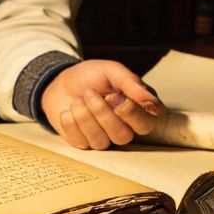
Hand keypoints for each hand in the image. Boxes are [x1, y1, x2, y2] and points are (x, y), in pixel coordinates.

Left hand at [41, 60, 163, 149]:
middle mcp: (124, 127)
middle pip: (124, 137)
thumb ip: (131, 83)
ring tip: (77, 100)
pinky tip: (69, 111)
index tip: (113, 94)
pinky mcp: (84, 143)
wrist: (61, 82)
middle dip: (103, 114)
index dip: (129, 112)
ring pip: (102, 142)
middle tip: (90, 93)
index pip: (146, 124)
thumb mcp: (111, 70)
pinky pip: (81, 143)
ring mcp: (104, 137)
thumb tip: (152, 102)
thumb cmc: (91, 76)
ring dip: (85, 117)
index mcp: (137, 109)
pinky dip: (71, 124)